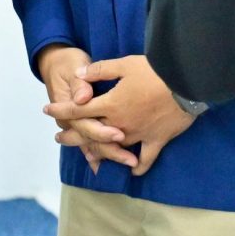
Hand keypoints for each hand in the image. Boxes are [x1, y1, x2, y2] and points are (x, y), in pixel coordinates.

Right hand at [35, 45, 119, 167]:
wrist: (58, 64)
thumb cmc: (67, 64)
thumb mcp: (72, 67)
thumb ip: (79, 82)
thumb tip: (82, 97)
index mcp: (67, 107)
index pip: (84, 124)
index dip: (100, 131)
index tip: (119, 135)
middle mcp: (71, 121)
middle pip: (90, 140)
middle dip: (110, 150)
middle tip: (129, 158)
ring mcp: (79, 125)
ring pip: (94, 146)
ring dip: (111, 156)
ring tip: (131, 164)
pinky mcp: (87, 125)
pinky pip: (97, 144)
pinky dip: (108, 156)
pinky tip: (120, 165)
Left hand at [45, 55, 197, 173]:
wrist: (188, 82)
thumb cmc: (155, 71)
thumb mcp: (124, 64)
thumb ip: (100, 71)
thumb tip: (79, 75)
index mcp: (109, 105)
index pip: (78, 110)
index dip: (61, 110)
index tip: (47, 110)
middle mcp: (119, 124)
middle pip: (90, 133)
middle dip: (72, 135)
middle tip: (59, 138)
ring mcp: (138, 134)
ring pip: (113, 148)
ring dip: (99, 152)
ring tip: (88, 156)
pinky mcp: (157, 140)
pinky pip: (147, 158)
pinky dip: (139, 166)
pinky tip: (132, 171)